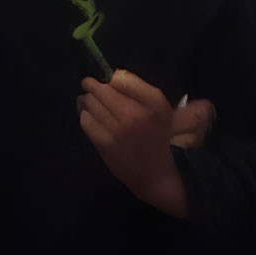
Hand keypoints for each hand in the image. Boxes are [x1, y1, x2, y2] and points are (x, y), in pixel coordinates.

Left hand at [79, 70, 214, 218]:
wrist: (157, 177)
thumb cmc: (163, 143)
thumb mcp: (170, 116)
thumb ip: (159, 97)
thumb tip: (133, 79)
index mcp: (155, 104)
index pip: (123, 78)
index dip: (112, 77)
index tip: (108, 78)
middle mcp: (136, 114)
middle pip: (103, 89)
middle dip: (94, 85)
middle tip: (89, 83)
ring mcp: (118, 129)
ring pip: (92, 104)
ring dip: (87, 99)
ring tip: (86, 98)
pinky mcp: (106, 144)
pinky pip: (87, 121)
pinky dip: (85, 115)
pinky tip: (87, 114)